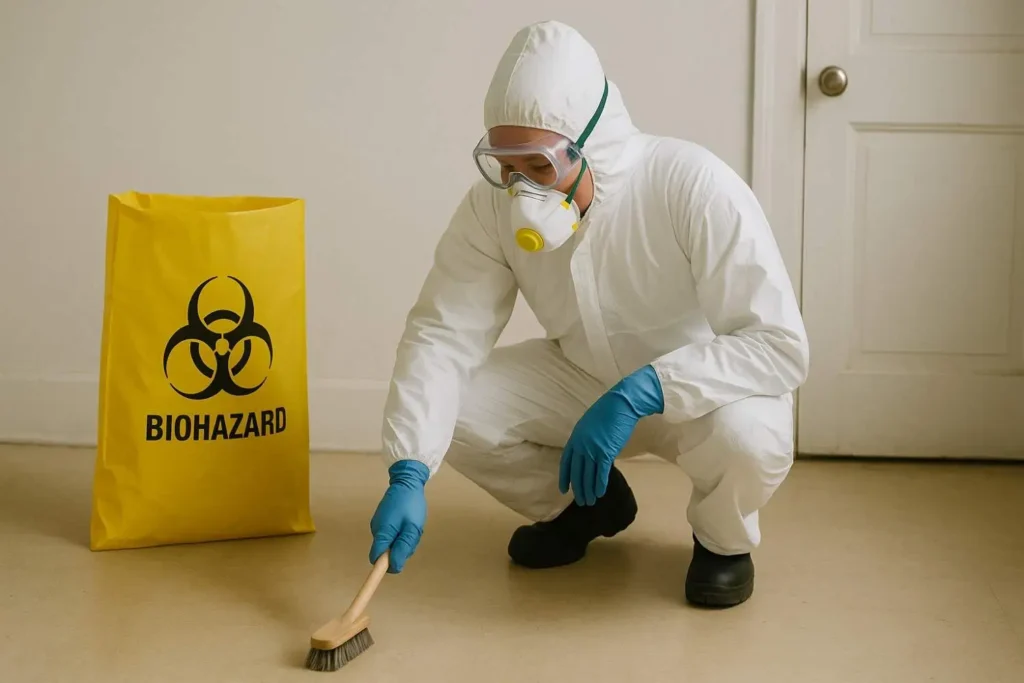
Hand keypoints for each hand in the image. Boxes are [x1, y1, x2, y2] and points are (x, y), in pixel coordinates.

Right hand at [369, 460, 429, 572]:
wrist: (407, 481)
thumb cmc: (411, 504)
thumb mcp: (412, 528)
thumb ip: (403, 547)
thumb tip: (394, 567)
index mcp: (382, 533)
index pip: (376, 559)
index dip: (384, 566)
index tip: (395, 565)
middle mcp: (376, 531)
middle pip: (386, 553)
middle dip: (399, 550)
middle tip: (412, 536)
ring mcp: (378, 525)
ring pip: (390, 544)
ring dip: (401, 541)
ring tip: (411, 526)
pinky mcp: (382, 521)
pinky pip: (391, 535)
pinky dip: (400, 533)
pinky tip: (407, 521)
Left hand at [559, 365, 664, 505]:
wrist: (621, 404)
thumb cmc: (607, 412)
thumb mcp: (589, 425)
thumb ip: (585, 440)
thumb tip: (588, 454)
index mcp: (575, 438)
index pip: (566, 462)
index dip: (565, 477)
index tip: (564, 489)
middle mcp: (581, 446)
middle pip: (577, 472)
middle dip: (578, 488)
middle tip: (580, 501)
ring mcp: (593, 449)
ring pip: (588, 475)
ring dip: (589, 490)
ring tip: (590, 501)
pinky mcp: (606, 452)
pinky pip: (601, 473)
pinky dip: (600, 485)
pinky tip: (600, 493)